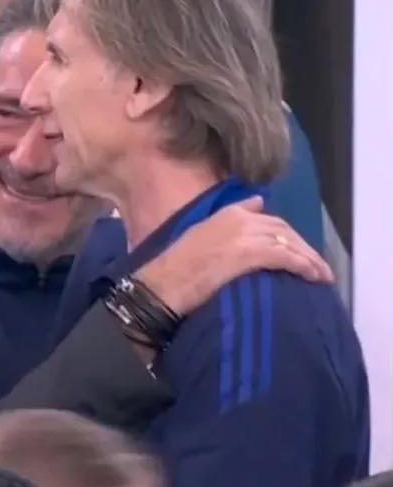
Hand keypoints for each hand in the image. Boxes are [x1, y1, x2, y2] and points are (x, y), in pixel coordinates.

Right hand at [135, 197, 331, 315]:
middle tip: (316, 265)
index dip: (286, 234)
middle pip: (283, 229)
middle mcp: (240, 219)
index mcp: (228, 213)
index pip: (268, 218)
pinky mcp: (249, 254)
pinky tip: (312, 276)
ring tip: (321, 275)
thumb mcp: (201, 234)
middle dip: (303, 246)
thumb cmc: (177, 266)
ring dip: (308, 258)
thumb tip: (256, 203)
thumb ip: (229, 221)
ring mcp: (245, 235)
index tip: (296, 247)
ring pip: (288, 242)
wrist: (165, 283)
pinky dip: (302, 265)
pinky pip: (285, 256)